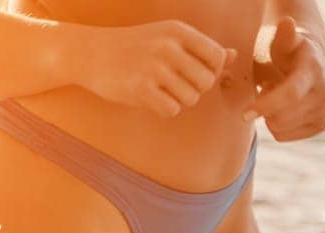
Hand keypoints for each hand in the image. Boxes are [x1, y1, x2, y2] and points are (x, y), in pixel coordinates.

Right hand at [77, 21, 234, 117]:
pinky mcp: (141, 89)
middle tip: (176, 85)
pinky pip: (171, 110)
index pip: (216, 56)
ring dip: (179, 100)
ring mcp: (154, 67)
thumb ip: (200, 48)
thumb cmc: (135, 47)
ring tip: (161, 90)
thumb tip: (233, 56)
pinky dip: (164, 109)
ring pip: (191, 99)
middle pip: (207, 82)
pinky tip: (150, 98)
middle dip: (196, 89)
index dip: (212, 71)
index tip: (194, 73)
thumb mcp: (168, 38)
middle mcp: (168, 46)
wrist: (91, 53)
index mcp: (178, 31)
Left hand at [247, 16, 324, 140]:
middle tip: (265, 88)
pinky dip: (276, 126)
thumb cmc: (285, 51)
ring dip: (269, 116)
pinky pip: (284, 137)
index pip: (290, 94)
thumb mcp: (281, 41)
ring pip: (280, 129)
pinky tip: (281, 109)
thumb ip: (283, 36)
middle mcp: (324, 92)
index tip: (244, 114)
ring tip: (275, 96)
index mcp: (313, 69)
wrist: (307, 61)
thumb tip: (287, 23)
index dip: (266, 105)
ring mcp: (324, 110)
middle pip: (282, 117)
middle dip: (264, 108)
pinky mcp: (321, 125)